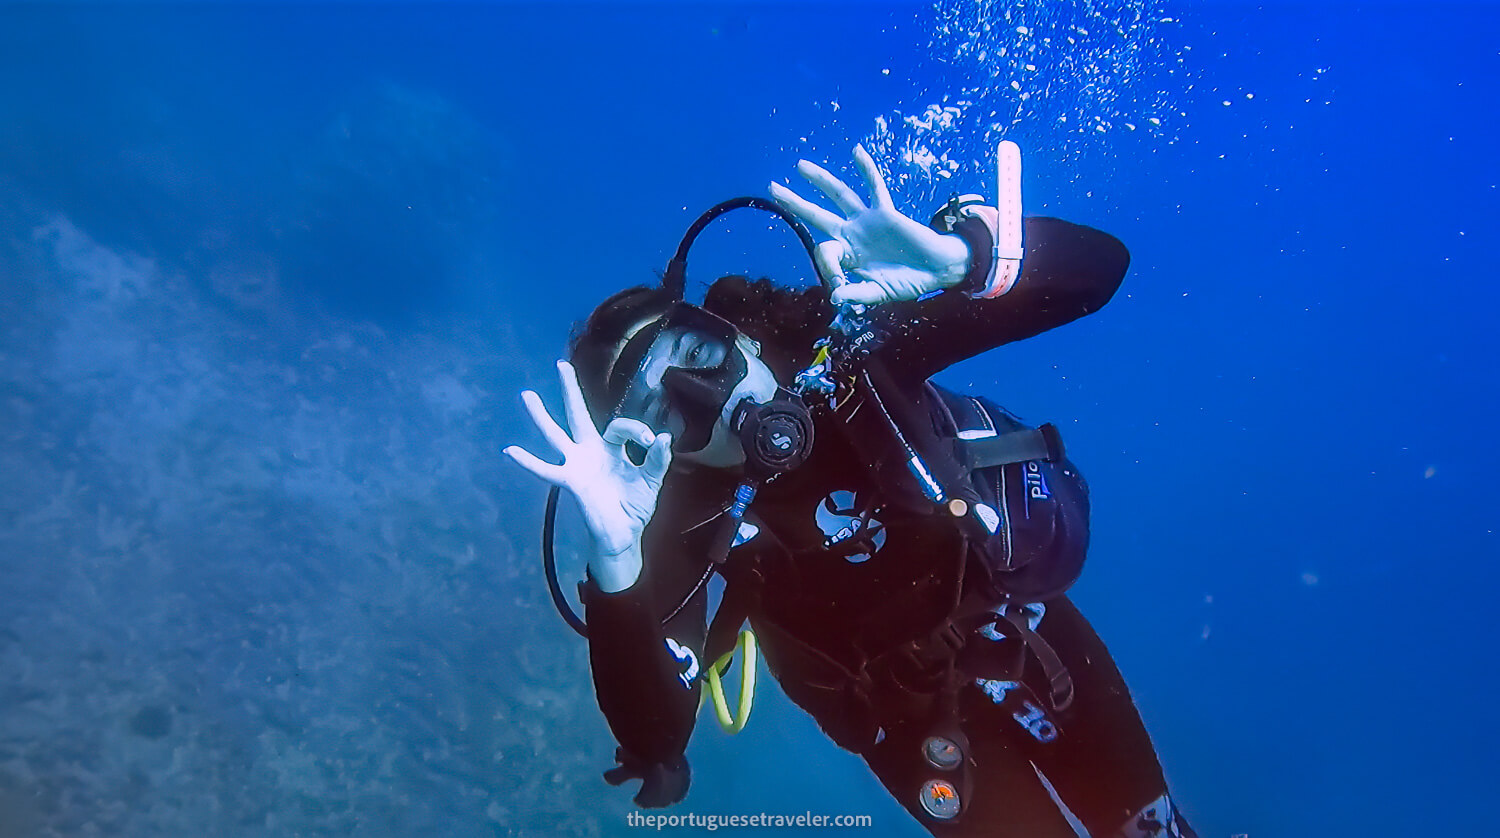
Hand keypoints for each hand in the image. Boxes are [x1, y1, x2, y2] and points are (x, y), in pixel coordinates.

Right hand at [504, 360, 672, 592]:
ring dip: (541, 416)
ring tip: (527, 395)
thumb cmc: (634, 507)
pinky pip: (547, 470)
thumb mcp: (651, 482)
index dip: (637, 429)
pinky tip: (510, 451)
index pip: (620, 426)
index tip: (651, 443)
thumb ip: (658, 461)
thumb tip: (664, 437)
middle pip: (578, 414)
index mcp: (613, 448)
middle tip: (561, 365)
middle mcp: (591, 450)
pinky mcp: (571, 481)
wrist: (623, 535)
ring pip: (556, 434)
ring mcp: (578, 464)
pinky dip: (529, 462)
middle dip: (570, 391)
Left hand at [770, 144, 970, 305]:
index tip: (839, 285)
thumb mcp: (878, 293)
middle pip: (817, 215)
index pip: (824, 252)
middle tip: (773, 189)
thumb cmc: (907, 282)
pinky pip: (875, 187)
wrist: (936, 269)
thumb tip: (835, 298)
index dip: (827, 268)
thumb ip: (856, 293)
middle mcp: (852, 234)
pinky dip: (867, 169)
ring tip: (800, 165)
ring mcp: (867, 221)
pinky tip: (856, 151)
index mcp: (847, 256)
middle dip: (795, 203)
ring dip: (821, 180)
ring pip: (840, 195)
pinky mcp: (885, 212)